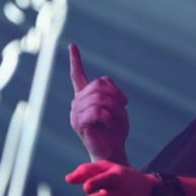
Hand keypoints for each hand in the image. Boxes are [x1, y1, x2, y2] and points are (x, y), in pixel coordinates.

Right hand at [68, 43, 129, 162]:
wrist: (112, 150)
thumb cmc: (115, 130)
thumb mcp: (118, 106)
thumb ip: (111, 92)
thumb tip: (104, 86)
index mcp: (85, 96)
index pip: (78, 75)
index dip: (75, 60)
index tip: (72, 45)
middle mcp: (77, 101)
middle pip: (98, 85)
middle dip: (115, 95)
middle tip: (123, 108)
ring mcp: (75, 112)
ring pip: (99, 98)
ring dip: (114, 109)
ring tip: (115, 120)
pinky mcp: (78, 123)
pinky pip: (97, 111)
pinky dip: (109, 117)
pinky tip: (110, 124)